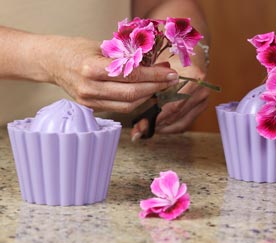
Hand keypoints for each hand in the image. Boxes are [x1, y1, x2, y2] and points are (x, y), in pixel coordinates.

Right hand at [48, 36, 179, 112]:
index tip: (170, 73)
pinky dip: (136, 101)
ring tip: (160, 85)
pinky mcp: (90, 108)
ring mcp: (89, 101)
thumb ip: (125, 57)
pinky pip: (119, 108)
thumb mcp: (101, 46)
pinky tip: (145, 92)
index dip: (154, 76)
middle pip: (132, 94)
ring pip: (128, 105)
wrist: (50, 61)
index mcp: (91, 68)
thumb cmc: (76, 49)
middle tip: (171, 80)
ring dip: (148, 96)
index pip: (131, 75)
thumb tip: (155, 63)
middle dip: (156, 87)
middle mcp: (90, 88)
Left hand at [130, 57, 209, 139]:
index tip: (138, 125)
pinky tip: (159, 126)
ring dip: (162, 128)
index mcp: (193, 77)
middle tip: (138, 130)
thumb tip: (132, 101)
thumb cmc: (172, 53)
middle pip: (176, 114)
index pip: (172, 103)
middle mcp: (201, 89)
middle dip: (155, 124)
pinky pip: (186, 122)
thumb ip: (148, 81)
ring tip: (146, 129)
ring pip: (181, 121)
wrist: (192, 50)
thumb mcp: (157, 63)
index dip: (154, 116)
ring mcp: (203, 98)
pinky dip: (171, 127)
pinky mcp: (202, 104)